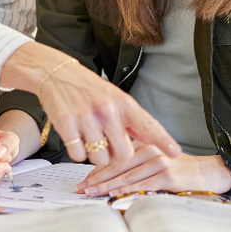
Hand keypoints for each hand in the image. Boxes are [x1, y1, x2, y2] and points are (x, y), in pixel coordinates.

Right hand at [3, 43, 179, 167]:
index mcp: (122, 103)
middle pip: (123, 154)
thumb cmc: (87, 88)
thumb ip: (131, 120)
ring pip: (100, 158)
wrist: (55, 73)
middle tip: (107, 143)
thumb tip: (153, 140)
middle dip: (116, 154)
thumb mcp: (114, 97)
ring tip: (90, 137)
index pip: (148, 124)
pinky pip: (78, 156)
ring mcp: (86, 117)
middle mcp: (107, 110)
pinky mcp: (66, 125)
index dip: (163, 140)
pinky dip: (78, 152)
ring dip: (96, 155)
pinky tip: (76, 136)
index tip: (175, 153)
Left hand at [76, 143, 230, 196]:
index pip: (114, 156)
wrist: (205, 171)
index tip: (84, 179)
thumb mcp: (154, 159)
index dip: (97, 169)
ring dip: (106, 185)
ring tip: (92, 192)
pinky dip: (126, 189)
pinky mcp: (167, 174)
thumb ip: (134, 163)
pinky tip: (114, 193)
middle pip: (116, 165)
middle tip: (81, 187)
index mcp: (143, 144)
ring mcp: (158, 161)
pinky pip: (142, 183)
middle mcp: (149, 149)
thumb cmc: (179, 167)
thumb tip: (109, 176)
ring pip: (126, 175)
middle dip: (96, 178)